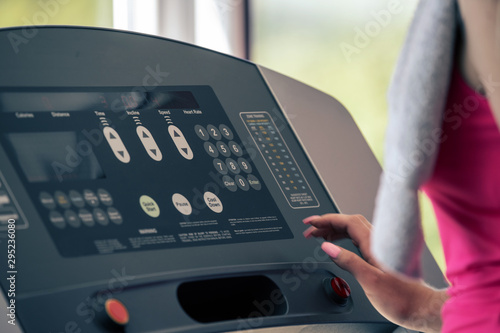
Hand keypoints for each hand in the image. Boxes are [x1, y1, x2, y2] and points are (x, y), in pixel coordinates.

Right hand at [303, 214, 446, 332]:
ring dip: (335, 230)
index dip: (327, 219)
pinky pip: (358, 239)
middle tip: (310, 230)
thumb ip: (348, 261)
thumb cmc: (401, 298)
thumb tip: (328, 247)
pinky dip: (344, 238)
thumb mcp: (370, 280)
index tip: (311, 223)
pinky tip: (338, 245)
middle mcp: (378, 242)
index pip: (347, 221)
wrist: (420, 308)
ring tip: (319, 236)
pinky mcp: (381, 256)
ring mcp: (380, 248)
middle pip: (349, 223)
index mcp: (375, 244)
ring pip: (354, 230)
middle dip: (327, 223)